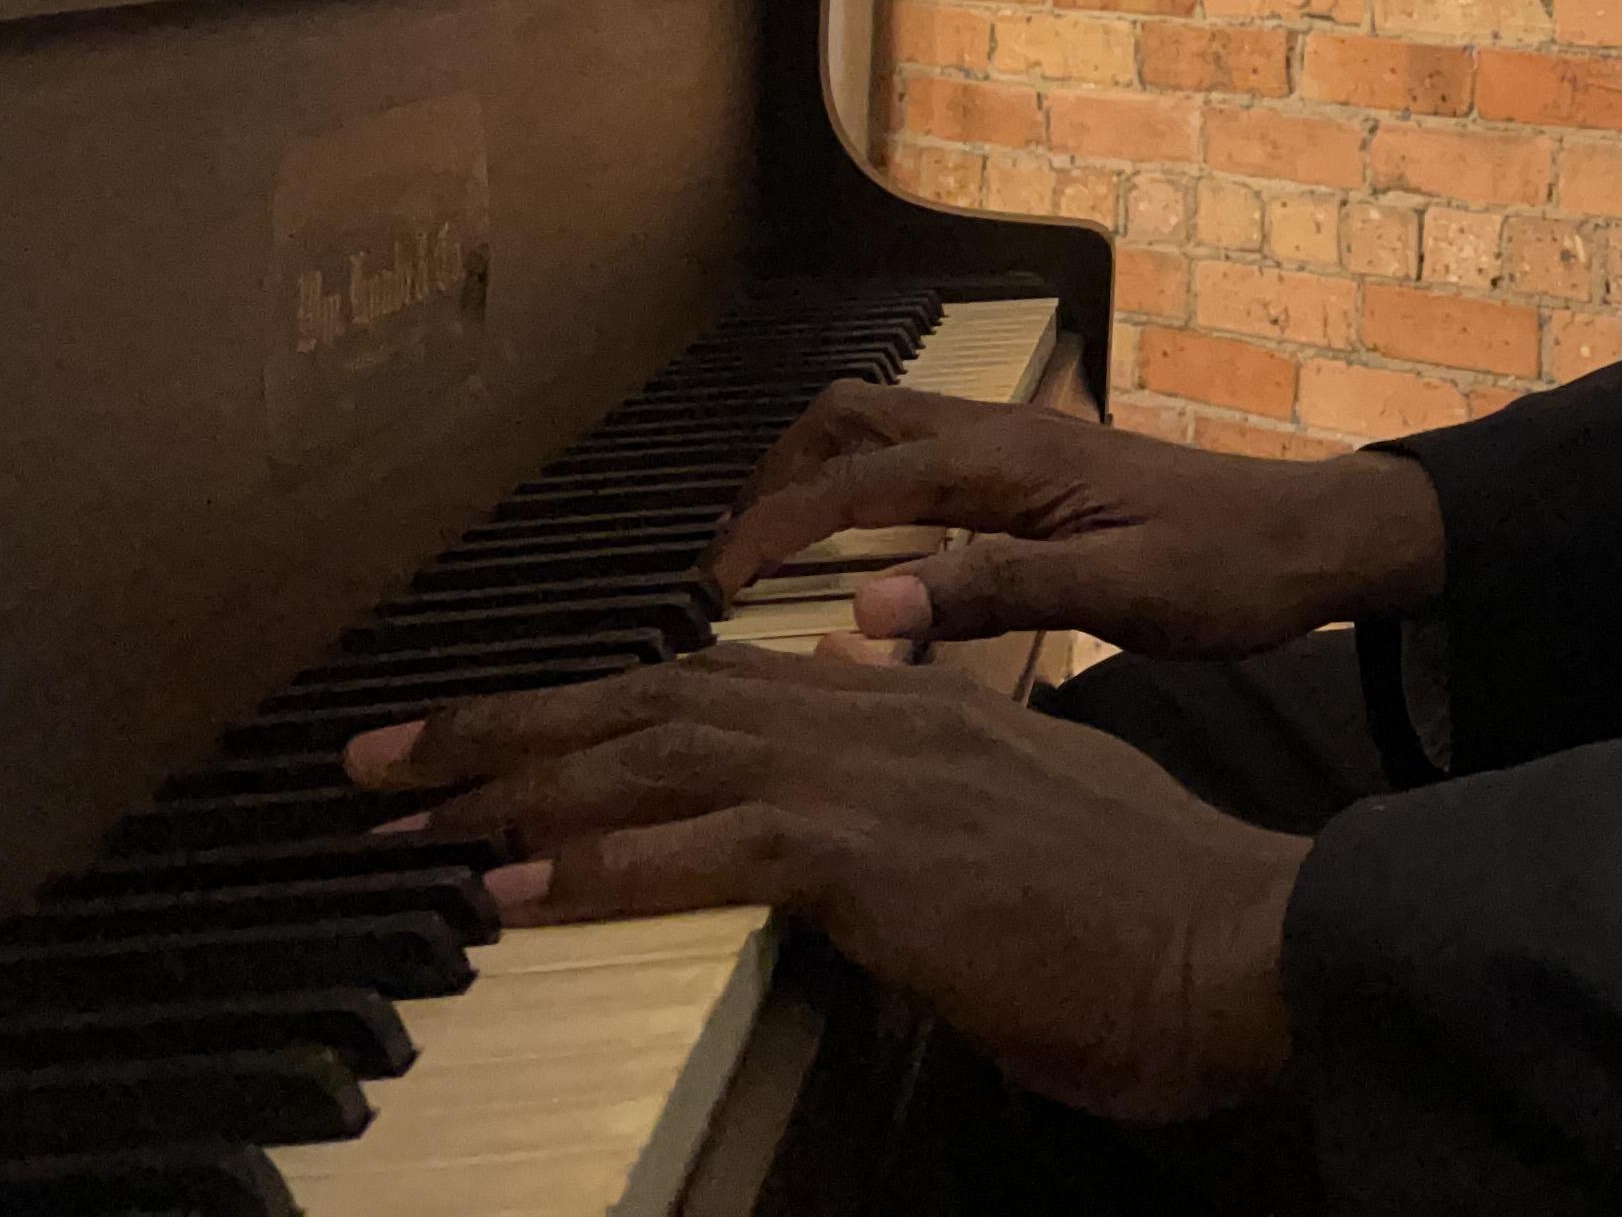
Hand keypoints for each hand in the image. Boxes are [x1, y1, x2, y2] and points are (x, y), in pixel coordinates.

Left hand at [347, 647, 1307, 1122]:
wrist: (1243, 935)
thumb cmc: (1150, 915)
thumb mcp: (1029, 830)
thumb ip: (945, 812)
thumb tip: (886, 841)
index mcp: (916, 711)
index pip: (720, 686)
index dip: (591, 707)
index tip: (490, 738)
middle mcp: (883, 716)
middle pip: (659, 695)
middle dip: (506, 721)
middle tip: (378, 752)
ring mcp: (880, 775)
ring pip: (661, 749)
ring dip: (513, 775)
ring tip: (399, 804)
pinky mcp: (881, 853)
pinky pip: (713, 848)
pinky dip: (602, 865)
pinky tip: (511, 890)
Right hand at [705, 386, 1443, 656]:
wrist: (1314, 539)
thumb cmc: (1230, 572)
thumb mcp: (1120, 598)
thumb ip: (995, 594)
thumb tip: (862, 611)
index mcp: (1009, 459)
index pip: (852, 482)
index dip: (770, 532)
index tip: (709, 593)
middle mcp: (1002, 432)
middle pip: (848, 420)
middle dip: (772, 481)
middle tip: (726, 568)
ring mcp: (1019, 444)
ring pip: (881, 431)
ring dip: (814, 478)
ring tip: (767, 563)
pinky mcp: (1036, 469)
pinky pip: (920, 460)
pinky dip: (863, 491)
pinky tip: (861, 561)